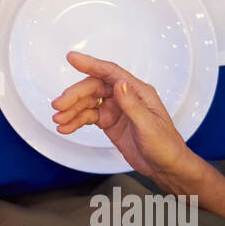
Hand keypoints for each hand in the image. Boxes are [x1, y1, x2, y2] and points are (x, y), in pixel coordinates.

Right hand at [50, 52, 202, 189]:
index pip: (110, 73)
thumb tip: (118, 83)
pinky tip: (66, 127)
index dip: (90, 64)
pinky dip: (75, 121)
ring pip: (87, 103)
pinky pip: (88, 117)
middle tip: (58, 105)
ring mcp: (116, 109)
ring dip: (71, 110)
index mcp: (138, 91)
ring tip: (58, 120)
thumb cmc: (165, 145)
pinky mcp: (109, 122)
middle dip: (74, 96)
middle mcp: (125, 97)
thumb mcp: (148, 126)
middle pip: (94, 89)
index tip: (72, 58)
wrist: (166, 167)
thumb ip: (132, 104)